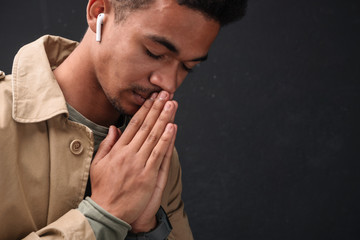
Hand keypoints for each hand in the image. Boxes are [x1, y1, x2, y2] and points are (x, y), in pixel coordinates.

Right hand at [90, 91, 177, 227]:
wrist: (107, 211)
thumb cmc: (103, 188)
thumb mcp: (98, 163)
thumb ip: (107, 144)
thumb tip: (114, 128)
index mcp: (117, 150)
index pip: (133, 124)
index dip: (144, 110)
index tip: (152, 98)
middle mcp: (129, 153)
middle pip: (146, 126)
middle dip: (157, 108)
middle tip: (165, 94)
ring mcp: (139, 164)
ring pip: (154, 136)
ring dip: (164, 119)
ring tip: (172, 104)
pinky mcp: (148, 175)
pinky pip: (158, 154)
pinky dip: (166, 140)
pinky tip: (172, 127)